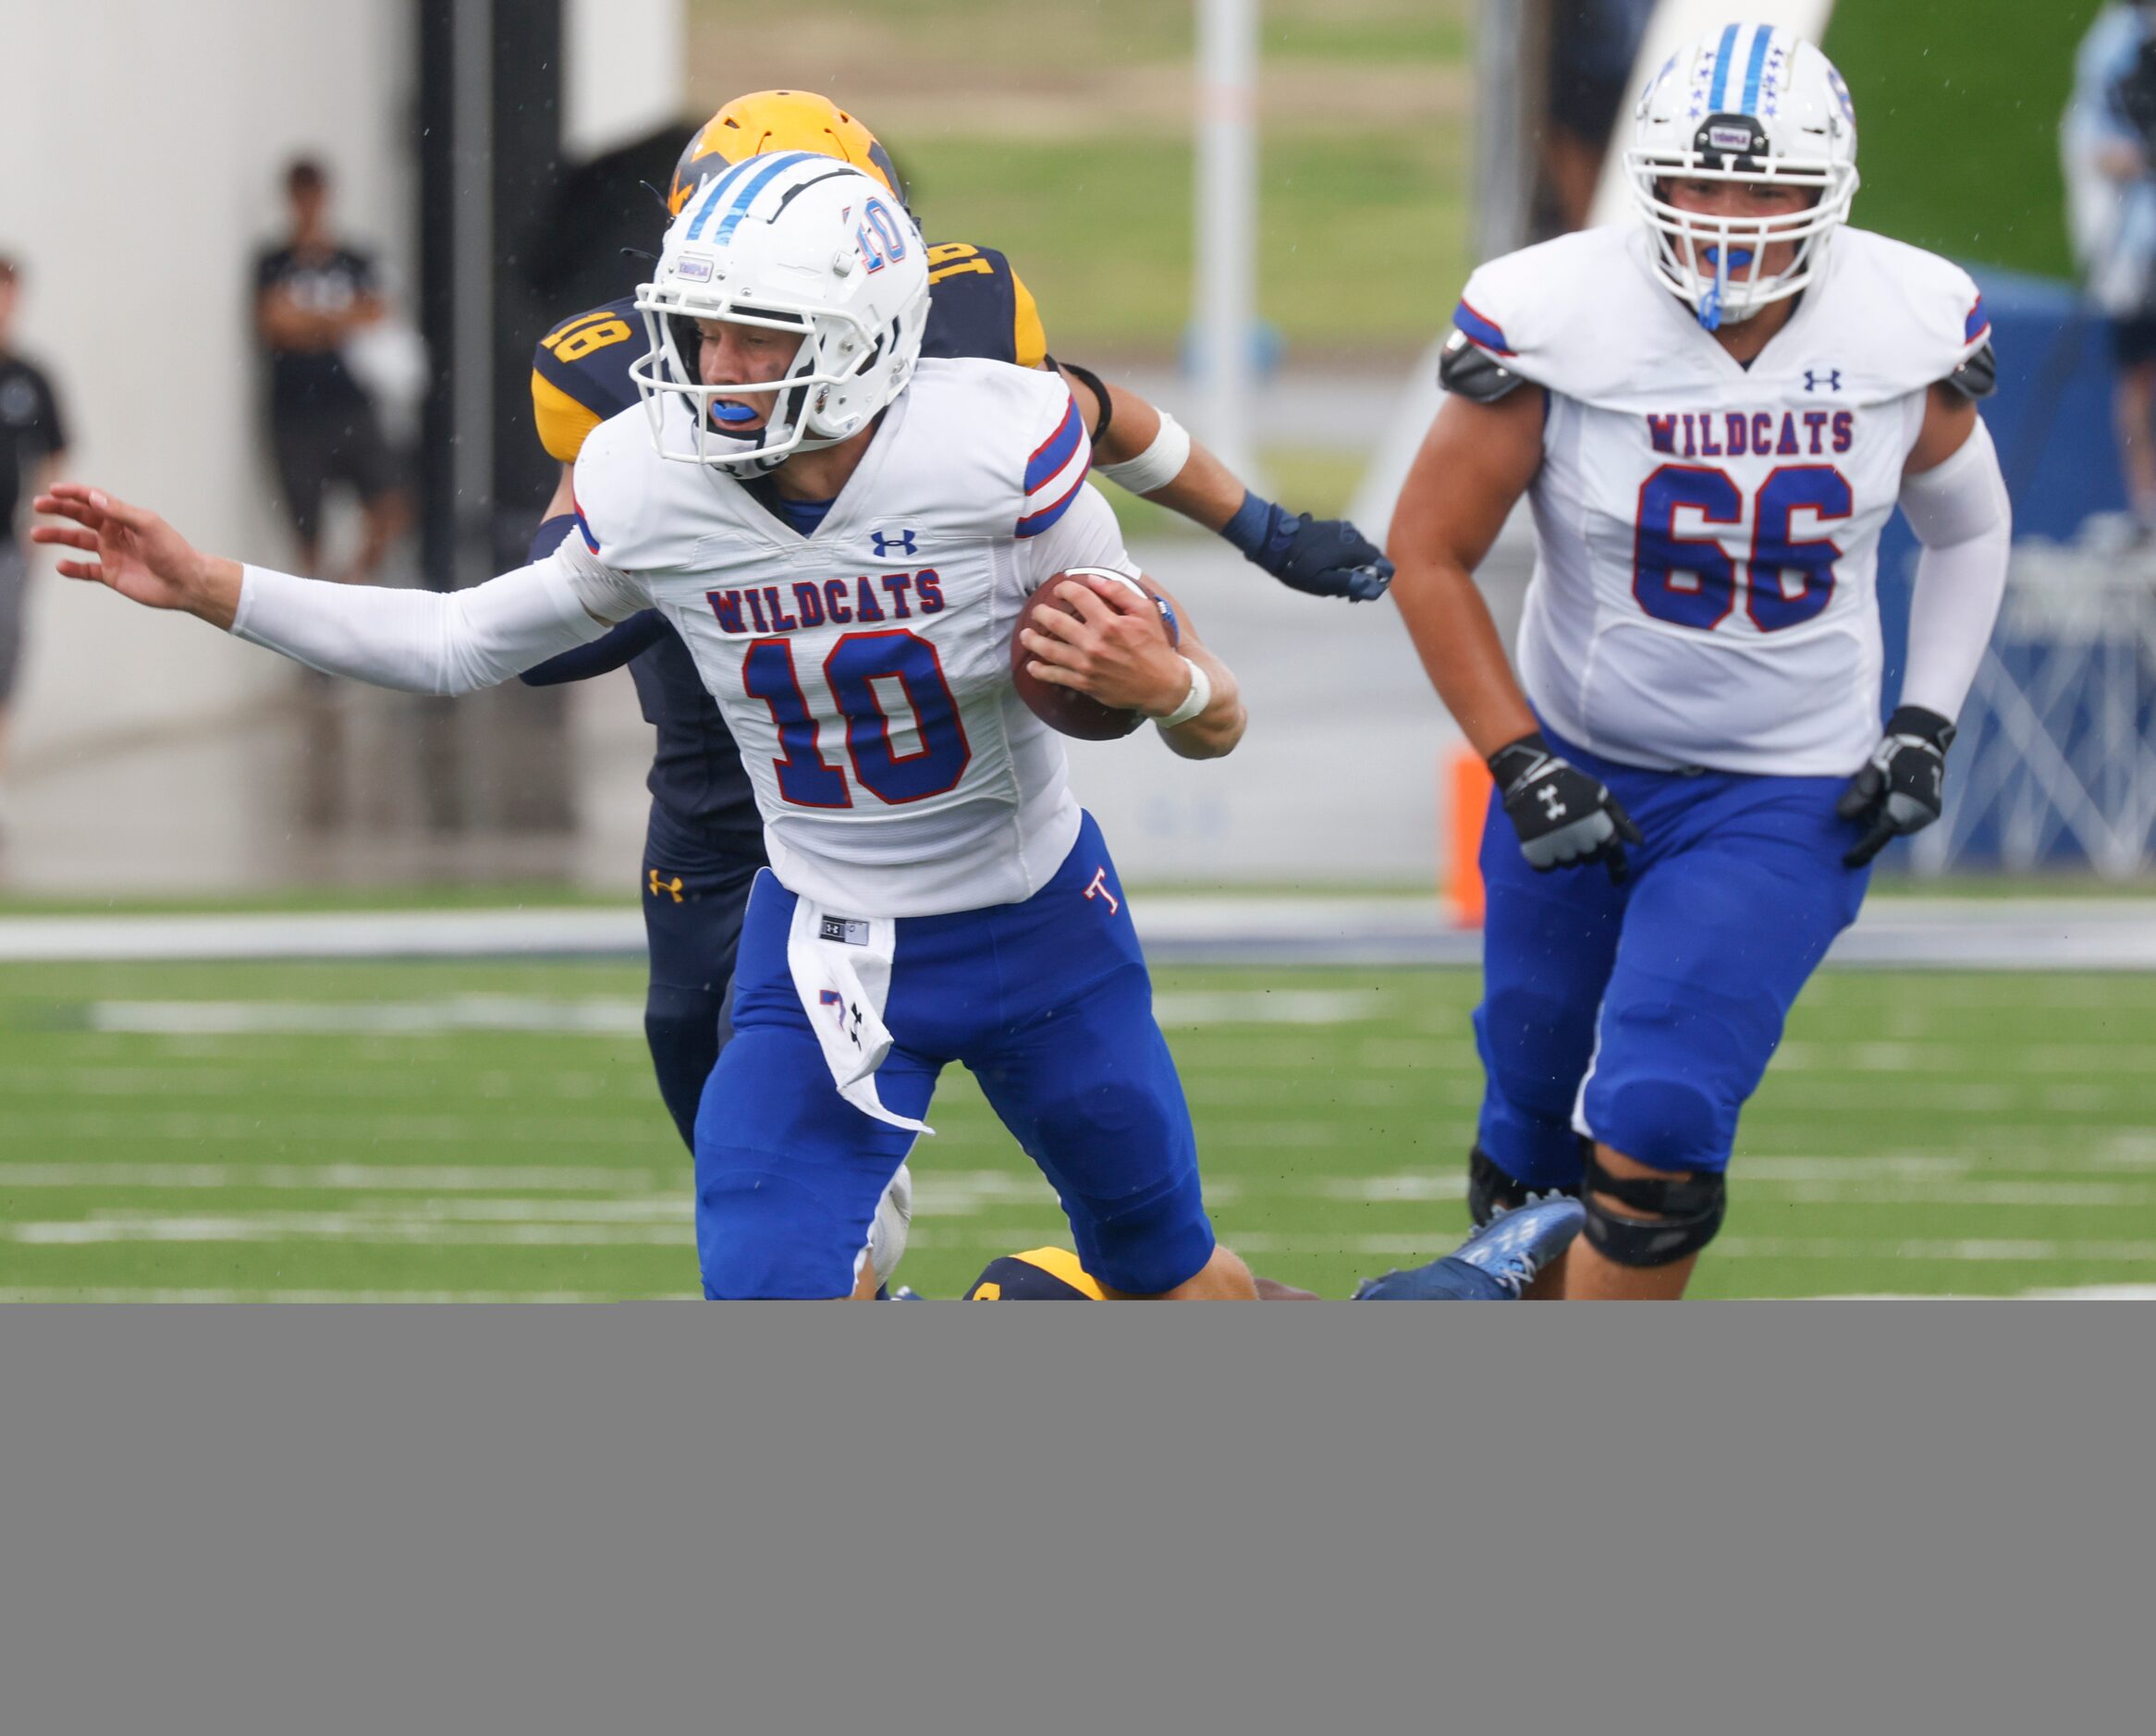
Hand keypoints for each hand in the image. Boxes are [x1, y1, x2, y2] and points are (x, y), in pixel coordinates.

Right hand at [32, 484, 238, 626]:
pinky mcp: (112, 575)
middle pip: (80, 517)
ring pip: (77, 542)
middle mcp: (115, 533)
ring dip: (57, 537)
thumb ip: (121, 512)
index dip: (73, 493)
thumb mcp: (149, 526)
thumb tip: (94, 497)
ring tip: (36, 535)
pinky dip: (73, 568)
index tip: (53, 489)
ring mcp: (112, 554)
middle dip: (58, 510)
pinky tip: (60, 565)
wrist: (188, 583)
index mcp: (124, 518)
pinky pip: (86, 570)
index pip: (94, 500)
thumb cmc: (174, 551)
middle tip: (38, 505)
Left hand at [1019, 573, 1189, 715]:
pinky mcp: (1085, 684)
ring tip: (1025, 634)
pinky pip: (1056, 676)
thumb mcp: (1145, 612)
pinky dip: (1041, 671)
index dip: (1065, 589)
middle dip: (1042, 613)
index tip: (1061, 589)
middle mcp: (1095, 644)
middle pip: (1057, 622)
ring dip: (1033, 641)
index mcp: (1110, 623)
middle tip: (1038, 611)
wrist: (1161, 685)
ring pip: (1049, 650)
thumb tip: (1093, 579)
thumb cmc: (1154, 647)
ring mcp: (1087, 665)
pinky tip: (1033, 666)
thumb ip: (1120, 592)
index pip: (1079, 597)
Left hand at [1254, 511, 1393, 601]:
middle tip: (1345, 593)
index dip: (1379, 583)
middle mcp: (1355, 536)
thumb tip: (1376, 589)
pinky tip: (1330, 568)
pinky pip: (1350, 546)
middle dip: (1365, 578)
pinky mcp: (1335, 528)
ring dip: (1355, 569)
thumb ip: (1350, 584)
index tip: (1362, 594)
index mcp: (1355, 549)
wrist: (1275, 539)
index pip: (1384, 566)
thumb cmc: (1298, 566)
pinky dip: (1346, 559)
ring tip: (1335, 582)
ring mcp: (1345, 529)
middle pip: (1373, 560)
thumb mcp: (1323, 582)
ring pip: (1361, 553)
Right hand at [1489, 732, 1643, 882]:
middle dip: (1588, 849)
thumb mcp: (1601, 795)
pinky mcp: (1535, 852)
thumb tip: (1639, 843)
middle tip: (1576, 832)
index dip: (1618, 867)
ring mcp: (1557, 847)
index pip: (1613, 852)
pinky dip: (1547, 859)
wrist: (1530, 778)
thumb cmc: (1570, 784)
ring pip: (1569, 864)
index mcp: (1598, 824)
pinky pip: (1547, 868)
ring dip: (1567, 854)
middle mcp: (1581, 839)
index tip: (1619, 879)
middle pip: (1591, 859)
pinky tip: (1544, 843)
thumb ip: (1621, 820)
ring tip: (1557, 833)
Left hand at [1838, 706, 1953, 866]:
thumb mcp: (1870, 774)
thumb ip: (1857, 797)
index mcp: (1902, 813)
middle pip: (1885, 831)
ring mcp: (1928, 814)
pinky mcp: (1932, 809)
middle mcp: (1918, 818)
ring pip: (1896, 825)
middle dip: (1871, 825)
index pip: (1876, 839)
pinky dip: (1894, 812)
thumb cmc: (1894, 754)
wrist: (1923, 740)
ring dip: (1883, 817)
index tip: (1846, 862)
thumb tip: (1842, 816)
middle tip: (1864, 805)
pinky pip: (1907, 818)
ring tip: (1879, 793)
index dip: (1860, 852)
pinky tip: (1889, 794)